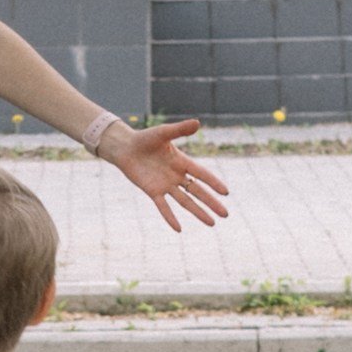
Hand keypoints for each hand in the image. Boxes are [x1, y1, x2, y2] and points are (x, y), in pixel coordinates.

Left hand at [105, 118, 228, 232]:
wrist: (126, 148)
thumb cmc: (145, 138)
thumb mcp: (163, 133)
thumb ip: (180, 130)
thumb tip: (197, 122)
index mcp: (182, 161)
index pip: (202, 174)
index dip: (213, 183)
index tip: (226, 192)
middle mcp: (177, 175)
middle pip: (198, 191)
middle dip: (211, 203)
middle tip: (226, 214)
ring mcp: (166, 185)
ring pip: (185, 201)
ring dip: (198, 212)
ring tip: (212, 223)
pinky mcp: (153, 191)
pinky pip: (163, 206)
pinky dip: (170, 217)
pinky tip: (178, 229)